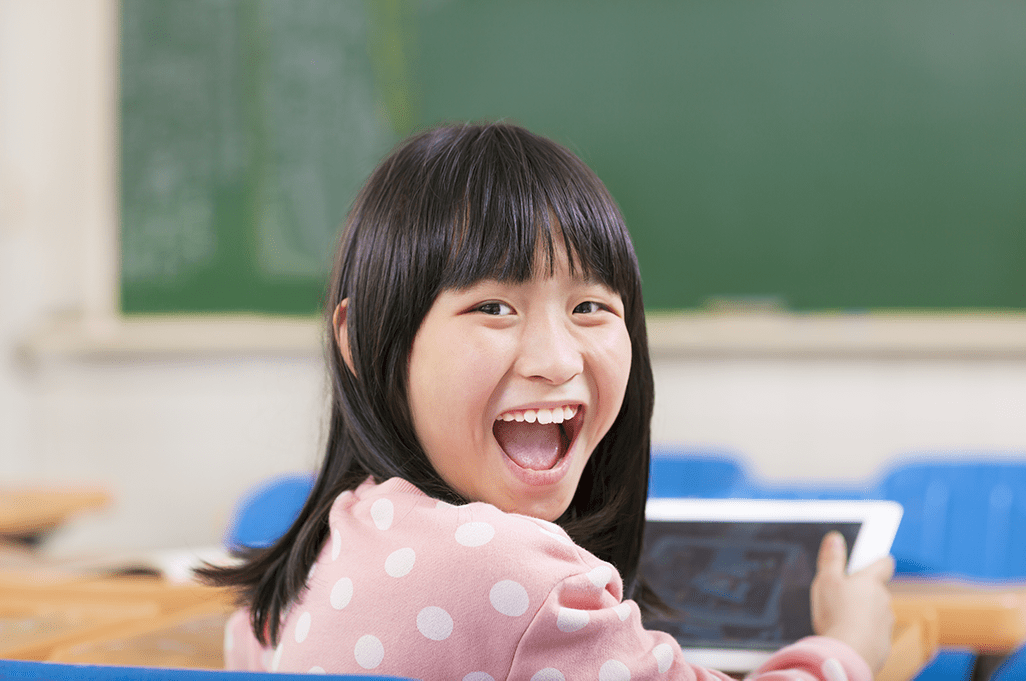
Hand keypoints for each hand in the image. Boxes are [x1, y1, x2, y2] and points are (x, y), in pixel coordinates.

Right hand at [810, 531, 894, 671]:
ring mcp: (886, 622)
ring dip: (864, 613)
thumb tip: (835, 538)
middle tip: (842, 596)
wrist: (849, 654)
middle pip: (877, 590)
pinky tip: (848, 637)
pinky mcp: (883, 643)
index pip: (884, 564)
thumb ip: (831, 559)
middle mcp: (883, 600)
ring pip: (876, 612)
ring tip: (842, 620)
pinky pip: (874, 633)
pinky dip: (864, 633)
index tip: (874, 560)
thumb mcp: (826, 581)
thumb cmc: (836, 614)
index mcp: (870, 582)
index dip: (879, 560)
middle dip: (863, 592)